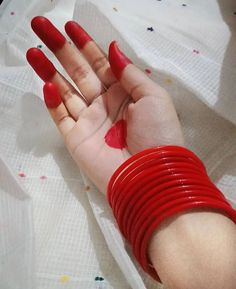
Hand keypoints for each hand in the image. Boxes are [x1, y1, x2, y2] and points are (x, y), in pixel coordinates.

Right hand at [26, 16, 183, 192]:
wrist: (149, 176)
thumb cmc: (157, 133)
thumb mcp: (153, 97)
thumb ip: (130, 73)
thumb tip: (112, 48)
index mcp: (124, 93)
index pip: (100, 63)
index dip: (85, 45)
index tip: (70, 27)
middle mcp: (104, 104)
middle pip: (78, 72)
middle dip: (61, 50)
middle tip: (42, 27)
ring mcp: (89, 121)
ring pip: (65, 91)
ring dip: (49, 71)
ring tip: (33, 51)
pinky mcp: (76, 138)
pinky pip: (61, 116)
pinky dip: (52, 102)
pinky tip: (46, 85)